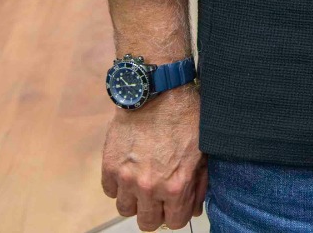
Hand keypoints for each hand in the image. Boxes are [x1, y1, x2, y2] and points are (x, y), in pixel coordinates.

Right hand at [101, 86, 206, 230]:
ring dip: (135, 201)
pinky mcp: (109, 166)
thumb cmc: (187, 118)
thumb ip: (199, 185)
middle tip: (158, 198)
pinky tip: (129, 172)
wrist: (159, 93)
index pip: (174, 222)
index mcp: (176, 186)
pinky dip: (118, 186)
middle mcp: (150, 187)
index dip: (177, 214)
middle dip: (155, 212)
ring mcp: (126, 178)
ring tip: (142, 184)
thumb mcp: (203, 152)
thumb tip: (195, 208)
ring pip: (125, 209)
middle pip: (146, 222)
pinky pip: (109, 191)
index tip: (176, 204)